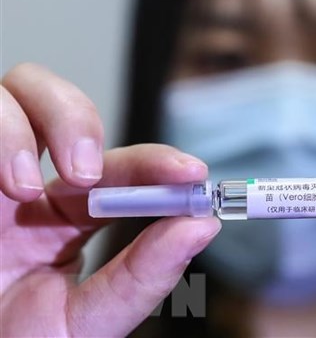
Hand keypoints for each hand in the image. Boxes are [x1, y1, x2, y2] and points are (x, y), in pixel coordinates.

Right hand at [0, 64, 220, 335]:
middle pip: (59, 104)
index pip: (117, 169)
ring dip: (30, 124)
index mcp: (64, 217)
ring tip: (25, 186)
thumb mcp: (88, 320)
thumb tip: (203, 226)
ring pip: (14, 92)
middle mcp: (27, 186)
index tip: (190, 172)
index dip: (154, 162)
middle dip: (79, 118)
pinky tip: (6, 186)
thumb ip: (143, 275)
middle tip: (84, 173)